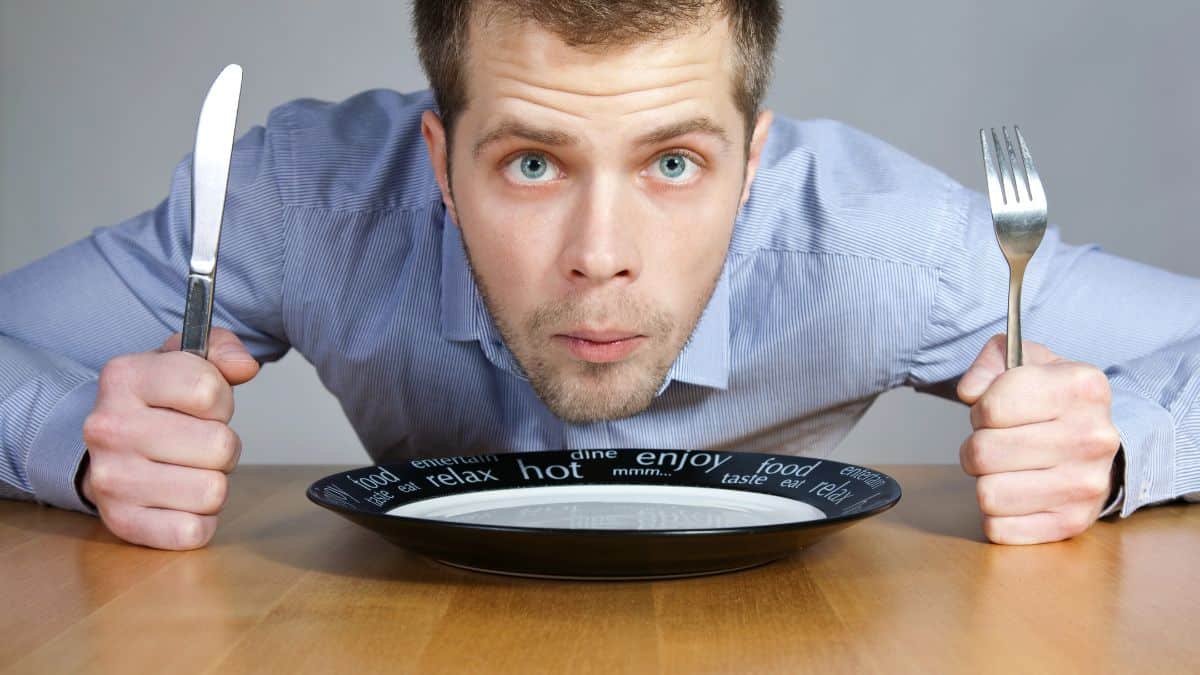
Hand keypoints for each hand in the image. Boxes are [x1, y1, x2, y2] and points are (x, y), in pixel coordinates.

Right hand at [80, 328, 259, 549]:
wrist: (104, 451)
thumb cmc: (157, 405)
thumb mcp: (184, 360)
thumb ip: (221, 348)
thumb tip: (244, 366)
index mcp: (124, 377)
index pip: (208, 389)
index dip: (221, 400)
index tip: (204, 405)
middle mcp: (109, 427)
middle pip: (220, 446)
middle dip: (222, 445)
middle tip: (197, 443)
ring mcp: (111, 478)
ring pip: (213, 491)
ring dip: (213, 483)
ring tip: (188, 470)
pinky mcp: (121, 522)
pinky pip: (193, 532)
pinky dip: (200, 520)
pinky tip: (181, 502)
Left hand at [956, 334, 1121, 544]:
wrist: (1095, 440)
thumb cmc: (1051, 399)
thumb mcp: (1025, 359)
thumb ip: (990, 361)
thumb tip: (969, 392)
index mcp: (1082, 387)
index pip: (992, 407)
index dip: (980, 410)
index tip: (994, 411)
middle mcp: (1093, 437)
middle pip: (983, 452)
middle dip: (977, 446)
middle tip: (996, 443)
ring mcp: (1087, 484)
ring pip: (987, 494)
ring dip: (985, 481)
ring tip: (1006, 468)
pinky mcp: (1073, 523)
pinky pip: (999, 528)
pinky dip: (996, 514)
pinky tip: (1015, 494)